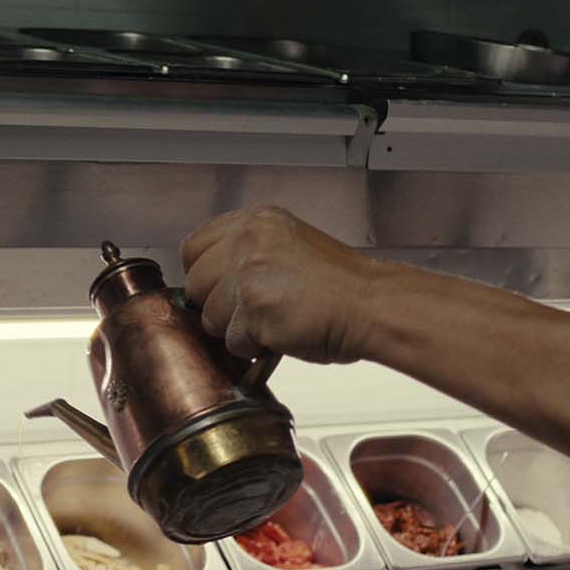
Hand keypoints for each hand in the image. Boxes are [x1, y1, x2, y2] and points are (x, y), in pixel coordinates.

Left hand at [180, 206, 382, 363]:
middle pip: (195, 284)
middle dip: (219, 305)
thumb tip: (215, 283)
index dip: (205, 274)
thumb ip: (250, 254)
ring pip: (210, 317)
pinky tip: (283, 334)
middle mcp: (248, 241)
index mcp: (257, 221)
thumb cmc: (344, 285)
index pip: (195, 247)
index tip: (221, 289)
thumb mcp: (291, 246)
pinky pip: (234, 342)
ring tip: (276, 321)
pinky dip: (256, 348)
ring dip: (238, 329)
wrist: (373, 305)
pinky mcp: (254, 310)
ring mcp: (248, 274)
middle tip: (255, 311)